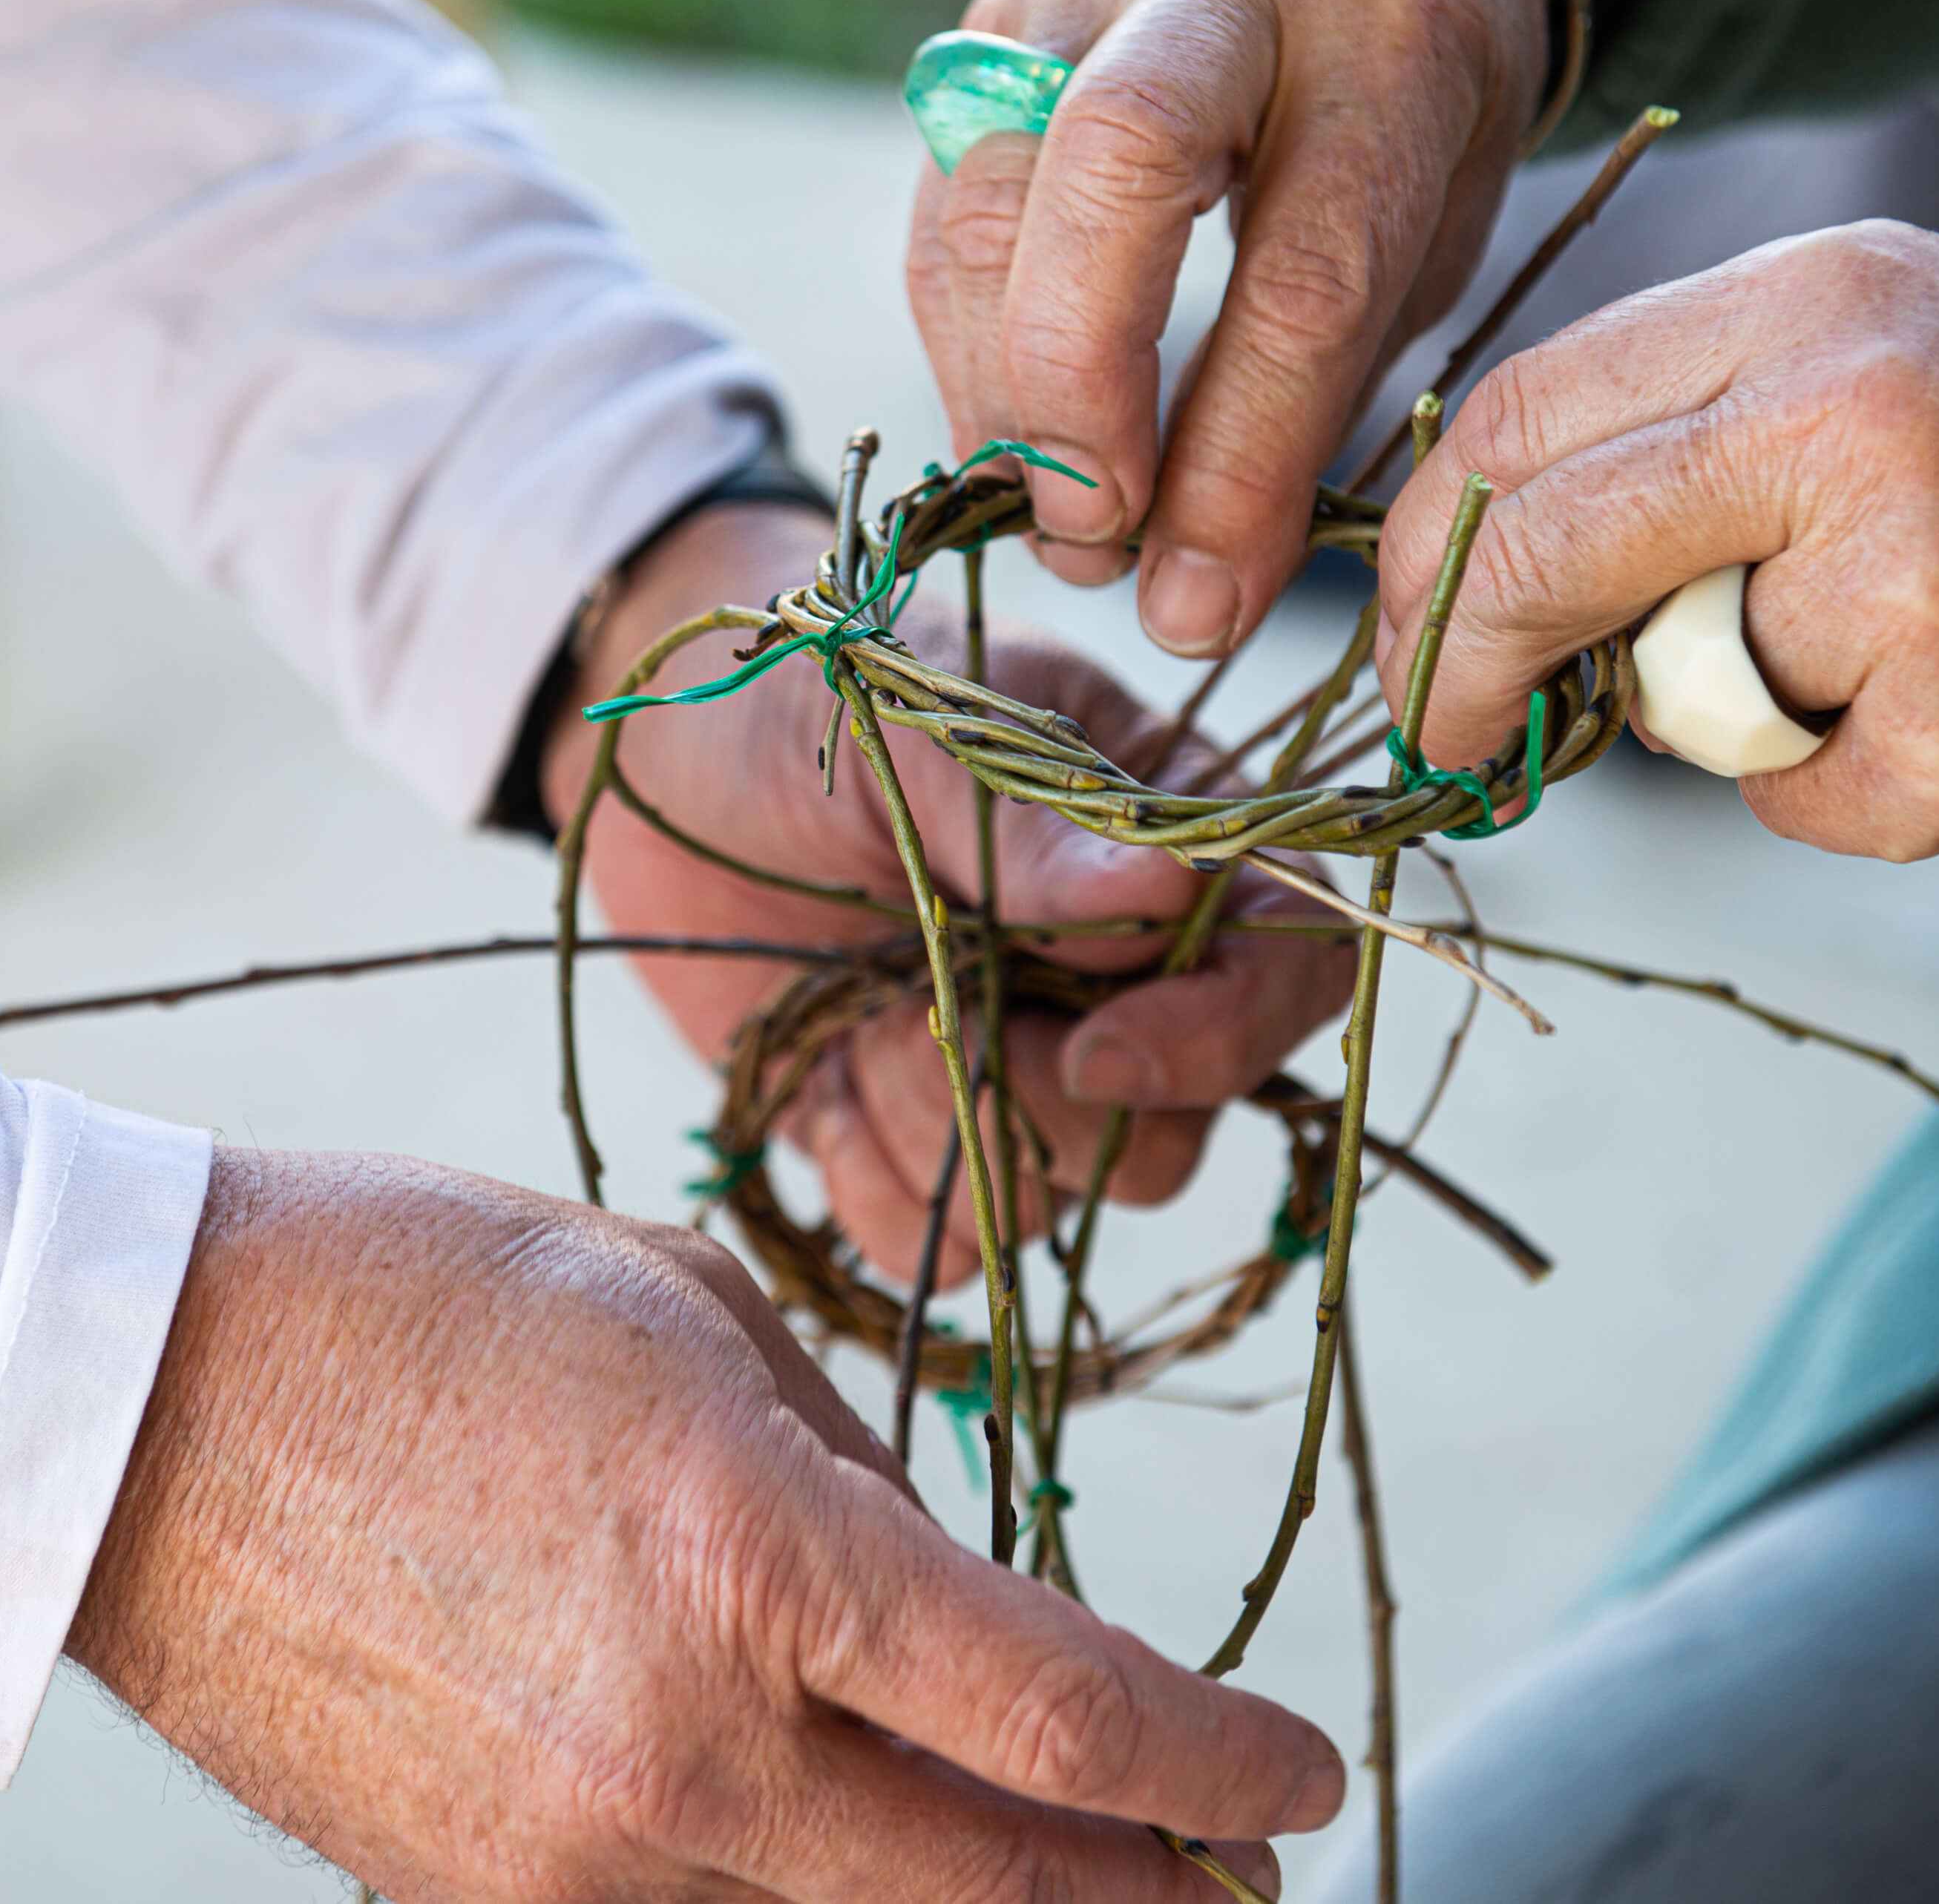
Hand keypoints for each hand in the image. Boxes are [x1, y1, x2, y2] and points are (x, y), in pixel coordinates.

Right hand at [67, 1148, 1341, 1901]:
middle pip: (998, 1898)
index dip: (1224, 1767)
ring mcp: (569, 1859)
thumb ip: (852, 1473)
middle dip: (1152, 1901)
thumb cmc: (411, 1295)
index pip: (1070, 1720)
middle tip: (1234, 1886)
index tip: (1301, 1777)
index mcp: (749, 1554)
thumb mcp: (686, 1313)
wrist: (124, 1402)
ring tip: (1072, 1875)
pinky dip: (802, 1903)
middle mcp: (680, 1747)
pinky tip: (847, 1846)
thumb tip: (956, 1589)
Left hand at [545, 505, 1355, 1279]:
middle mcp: (1118, 977)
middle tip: (930, 1002)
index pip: (1286, 966)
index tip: (1095, 1045)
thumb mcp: (912, 727)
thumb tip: (1171, 885)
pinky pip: (942, 1245)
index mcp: (1165, 845)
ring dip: (948, 1126)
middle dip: (1051, 1099)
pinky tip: (819, 1074)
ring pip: (1064, 1199)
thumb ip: (1029, 822)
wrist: (652, 754)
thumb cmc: (804, 692)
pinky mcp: (913, 1138)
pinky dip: (875, 1181)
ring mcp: (1019, 1068)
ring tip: (858, 1013)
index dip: (1223, 1035)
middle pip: (1181, 1123)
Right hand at [908, 0, 1614, 657]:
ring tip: (1053, 521)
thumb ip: (1328, 372)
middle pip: (1117, 166)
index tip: (1202, 602)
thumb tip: (1195, 581)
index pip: (1304, 274)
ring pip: (989, 190)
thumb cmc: (1412, 85)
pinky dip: (960, 343)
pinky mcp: (987, 18)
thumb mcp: (1440, 210)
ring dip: (1000, 389)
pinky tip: (1008, 440)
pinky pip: (940, 200)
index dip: (1239, 461)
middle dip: (1084, 387)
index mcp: (1394, 38)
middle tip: (1094, 541)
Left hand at [1374, 221, 1938, 872]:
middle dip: (1458, 667)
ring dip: (1753, 716)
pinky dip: (1867, 791)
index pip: (1520, 422)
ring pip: (1686, 705)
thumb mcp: (1927, 329)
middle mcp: (1853, 426)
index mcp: (1825, 300)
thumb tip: (1507, 533)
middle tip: (1445, 733)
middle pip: (1543, 557)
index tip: (1411, 626)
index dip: (1430, 548)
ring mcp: (1911, 597)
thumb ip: (1718, 409)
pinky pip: (1806, 808)